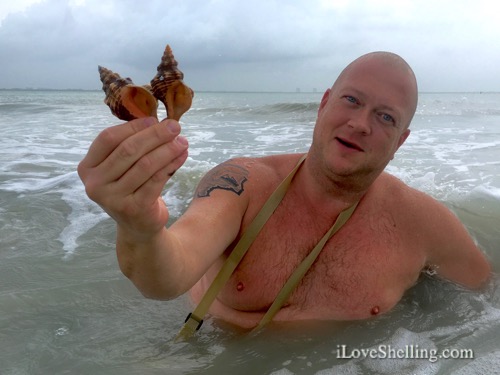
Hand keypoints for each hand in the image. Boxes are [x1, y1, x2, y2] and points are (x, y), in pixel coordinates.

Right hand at [78, 117, 188, 238]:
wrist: (138, 226)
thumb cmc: (131, 188)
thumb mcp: (122, 167)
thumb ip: (130, 145)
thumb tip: (158, 122)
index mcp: (87, 168)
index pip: (108, 138)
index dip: (133, 127)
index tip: (154, 120)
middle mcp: (95, 184)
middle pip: (128, 150)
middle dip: (155, 135)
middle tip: (175, 126)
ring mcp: (113, 198)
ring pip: (145, 165)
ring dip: (167, 149)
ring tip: (183, 141)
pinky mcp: (134, 208)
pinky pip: (156, 180)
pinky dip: (172, 164)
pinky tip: (182, 156)